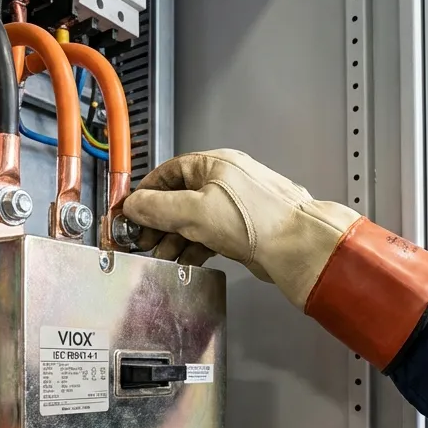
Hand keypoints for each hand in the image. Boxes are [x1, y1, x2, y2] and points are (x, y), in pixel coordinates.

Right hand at [123, 149, 359, 307]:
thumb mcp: (193, 211)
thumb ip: (158, 208)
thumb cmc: (257, 221)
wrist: (296, 247)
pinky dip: (194, 248)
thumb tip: (134, 205)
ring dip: (175, 239)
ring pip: (194, 220)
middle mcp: (225, 182)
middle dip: (158, 222)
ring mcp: (235, 207)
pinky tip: (184, 261)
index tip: (131, 211)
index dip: (146, 193)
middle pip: (179, 199)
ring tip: (161, 256)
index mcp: (214, 165)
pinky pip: (209, 236)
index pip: (168, 173)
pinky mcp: (243, 230)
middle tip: (142, 240)